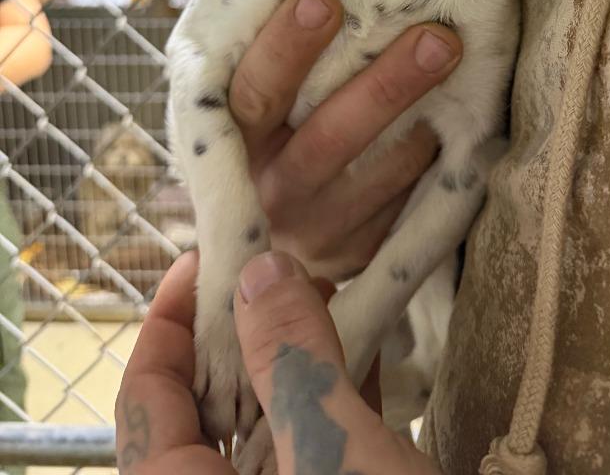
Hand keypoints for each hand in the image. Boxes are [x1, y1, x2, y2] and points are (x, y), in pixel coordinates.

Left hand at [115, 250, 440, 474]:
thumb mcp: (336, 460)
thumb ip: (294, 366)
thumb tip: (262, 273)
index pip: (146, 394)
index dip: (169, 317)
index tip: (207, 254)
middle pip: (205, 401)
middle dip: (243, 326)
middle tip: (276, 264)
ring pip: (265, 419)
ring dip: (293, 353)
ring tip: (324, 292)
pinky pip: (313, 441)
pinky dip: (332, 394)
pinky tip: (366, 347)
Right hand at [228, 0, 461, 280]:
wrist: (288, 192)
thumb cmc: (282, 98)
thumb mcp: (253, 69)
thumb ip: (264, 35)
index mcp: (224, 136)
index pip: (250, 94)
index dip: (284, 49)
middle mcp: (262, 191)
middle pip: (322, 141)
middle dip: (382, 88)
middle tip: (435, 37)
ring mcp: (308, 230)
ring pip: (370, 176)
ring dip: (417, 117)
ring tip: (452, 57)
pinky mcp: (350, 254)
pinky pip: (397, 213)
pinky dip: (424, 163)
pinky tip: (448, 120)